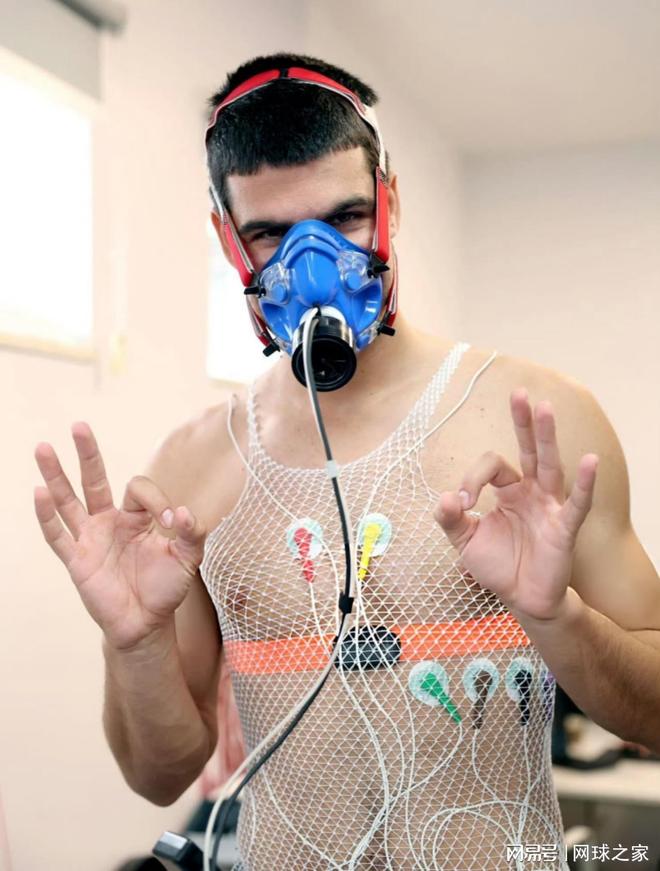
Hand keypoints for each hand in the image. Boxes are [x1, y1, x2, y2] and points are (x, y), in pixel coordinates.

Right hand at [34, 422, 206, 650]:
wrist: (147, 624)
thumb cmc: (165, 588)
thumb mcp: (188, 558)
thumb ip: (193, 533)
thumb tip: (185, 513)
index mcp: (135, 517)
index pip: (137, 488)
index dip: (156, 499)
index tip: (172, 520)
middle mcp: (109, 522)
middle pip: (93, 480)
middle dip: (87, 453)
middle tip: (79, 426)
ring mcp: (90, 539)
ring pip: (68, 501)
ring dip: (56, 475)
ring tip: (43, 448)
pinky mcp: (78, 561)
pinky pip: (58, 535)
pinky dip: (48, 516)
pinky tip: (40, 493)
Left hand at [433, 387, 598, 621]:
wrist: (522, 599)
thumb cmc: (499, 565)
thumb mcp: (464, 541)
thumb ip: (450, 518)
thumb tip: (447, 497)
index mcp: (508, 491)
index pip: (491, 467)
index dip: (472, 479)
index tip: (462, 504)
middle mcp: (531, 492)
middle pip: (528, 450)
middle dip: (523, 422)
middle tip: (519, 393)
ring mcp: (549, 506)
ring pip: (549, 466)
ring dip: (546, 438)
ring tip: (546, 408)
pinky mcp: (564, 528)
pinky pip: (577, 503)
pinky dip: (584, 483)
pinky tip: (589, 460)